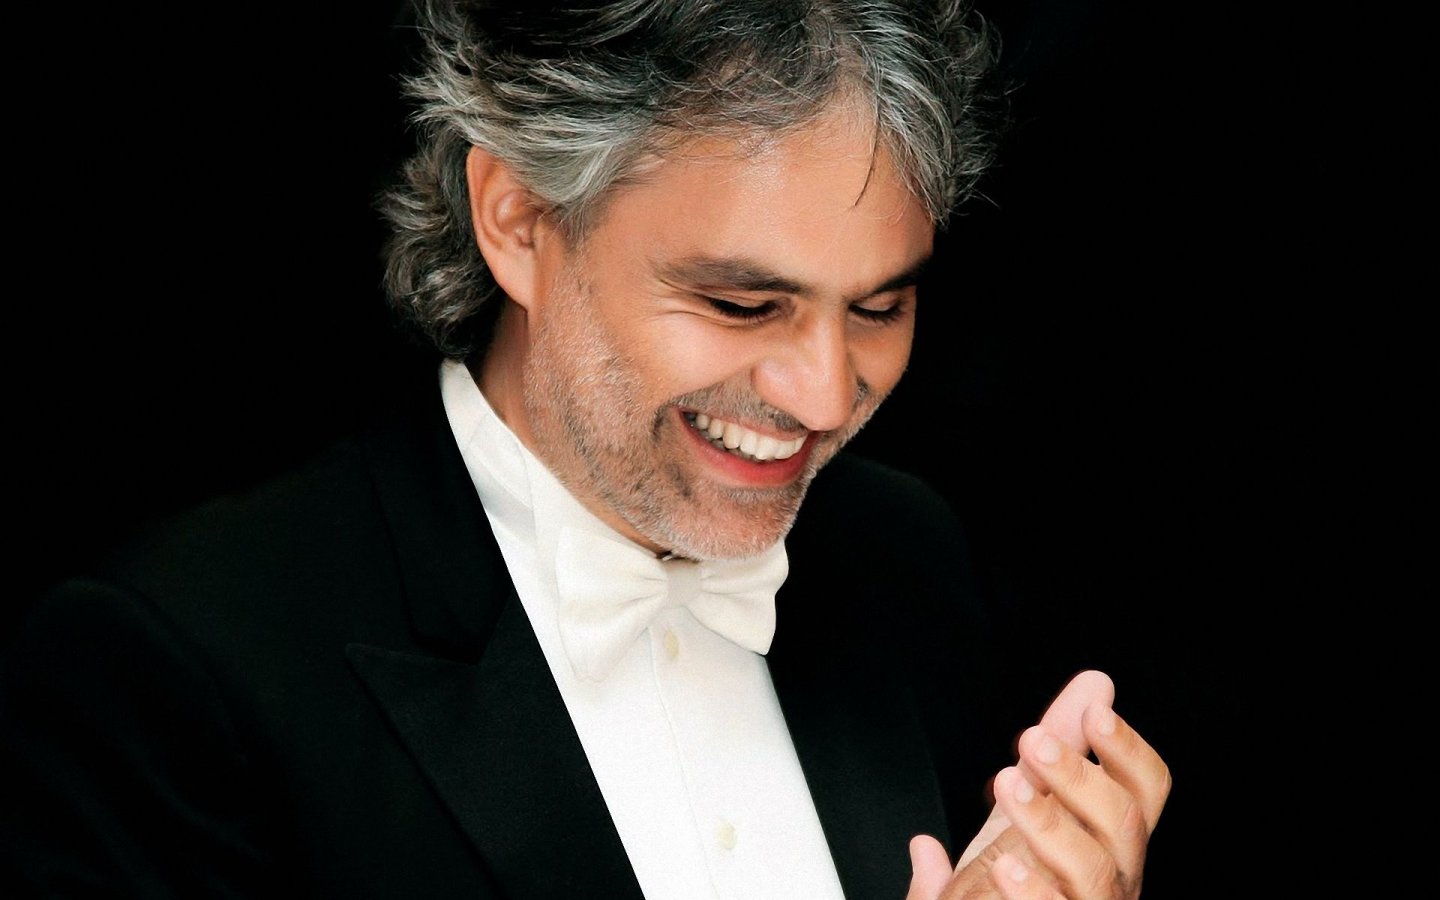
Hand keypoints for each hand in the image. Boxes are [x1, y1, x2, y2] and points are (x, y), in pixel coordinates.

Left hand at [906, 671, 1170, 898]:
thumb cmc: (1001, 887)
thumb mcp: (1023, 808)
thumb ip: (1053, 753)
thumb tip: (1095, 682)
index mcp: (1108, 842)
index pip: (1144, 791)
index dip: (1127, 751)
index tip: (1095, 712)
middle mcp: (1111, 880)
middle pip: (1124, 825)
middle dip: (1080, 776)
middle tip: (1032, 739)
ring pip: (1094, 869)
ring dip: (1050, 822)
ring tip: (1006, 784)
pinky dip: (1032, 893)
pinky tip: (1003, 868)